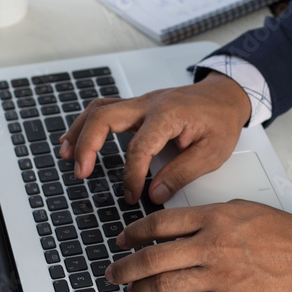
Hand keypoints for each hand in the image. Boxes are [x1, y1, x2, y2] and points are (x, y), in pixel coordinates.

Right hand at [58, 72, 251, 204]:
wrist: (226, 96)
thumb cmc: (221, 120)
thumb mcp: (212, 153)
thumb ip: (181, 174)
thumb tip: (155, 193)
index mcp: (168, 114)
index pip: (139, 147)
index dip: (132, 175)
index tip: (133, 195)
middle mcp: (149, 104)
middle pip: (104, 116)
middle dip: (87, 145)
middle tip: (81, 173)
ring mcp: (141, 103)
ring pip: (99, 109)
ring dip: (79, 132)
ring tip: (66, 156)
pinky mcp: (137, 108)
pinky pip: (105, 110)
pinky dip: (87, 125)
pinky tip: (76, 140)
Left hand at [105, 200, 291, 291]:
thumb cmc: (282, 234)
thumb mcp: (242, 209)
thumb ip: (208, 215)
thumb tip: (175, 226)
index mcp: (214, 217)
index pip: (159, 223)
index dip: (133, 233)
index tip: (122, 240)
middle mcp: (212, 245)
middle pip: (153, 257)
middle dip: (126, 267)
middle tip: (114, 272)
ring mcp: (220, 275)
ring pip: (164, 285)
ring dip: (141, 290)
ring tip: (134, 291)